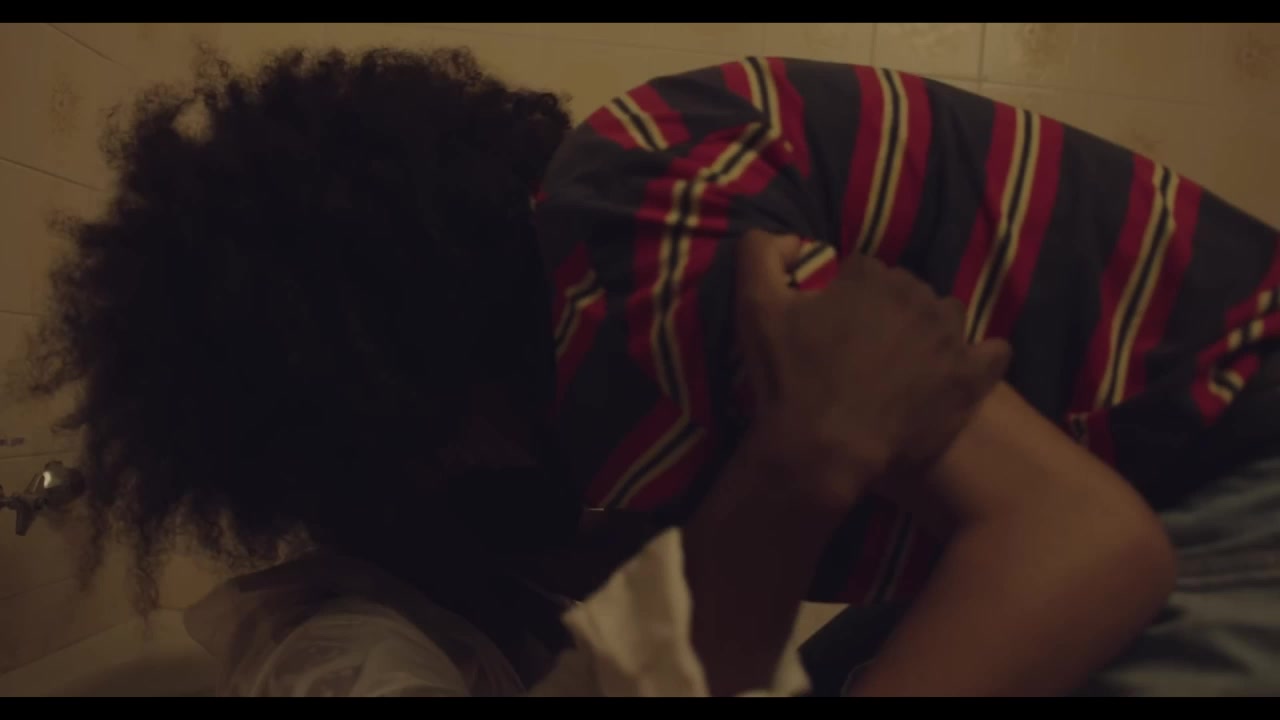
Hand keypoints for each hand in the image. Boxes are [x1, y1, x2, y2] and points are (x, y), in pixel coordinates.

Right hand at [735, 230, 1009, 504]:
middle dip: (888, 312)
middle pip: (908, 291)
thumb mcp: (754, 306)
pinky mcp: (970, 378)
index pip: (865, 270)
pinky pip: (994, 353)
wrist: (821, 449)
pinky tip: (957, 372)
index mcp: (871, 277)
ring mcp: (949, 338)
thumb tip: (794, 240)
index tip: (834, 325)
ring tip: (905, 364)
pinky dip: (980, 358)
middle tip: (864, 351)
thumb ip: (761, 253)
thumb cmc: (788, 380)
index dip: (847, 295)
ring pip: (947, 317)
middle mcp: (918, 297)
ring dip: (930, 332)